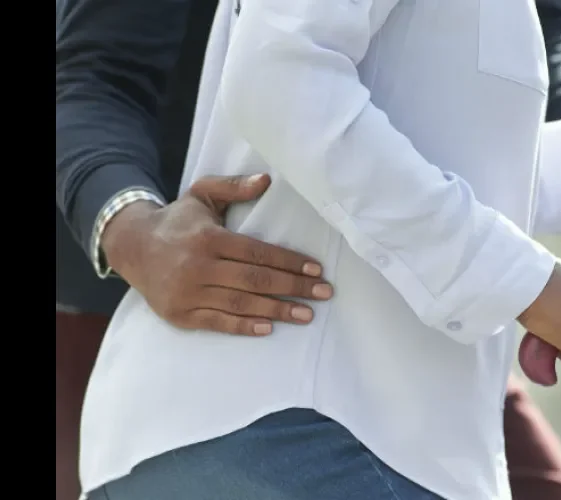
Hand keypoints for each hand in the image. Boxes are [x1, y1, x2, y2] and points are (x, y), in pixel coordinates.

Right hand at [102, 174, 332, 335]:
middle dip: (294, 288)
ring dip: (277, 310)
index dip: (289, 262)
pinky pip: (217, 322)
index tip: (316, 270)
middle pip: (255, 280)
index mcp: (208, 238)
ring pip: (240, 304)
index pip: (257, 253)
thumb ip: (234, 187)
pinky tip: (268, 328)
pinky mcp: (180, 314)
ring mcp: (187, 293)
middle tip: (324, 293)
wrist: (131, 246)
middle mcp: (198, 266)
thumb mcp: (201, 194)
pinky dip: (244, 327)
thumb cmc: (177, 221)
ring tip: (306, 314)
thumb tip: (267, 180)